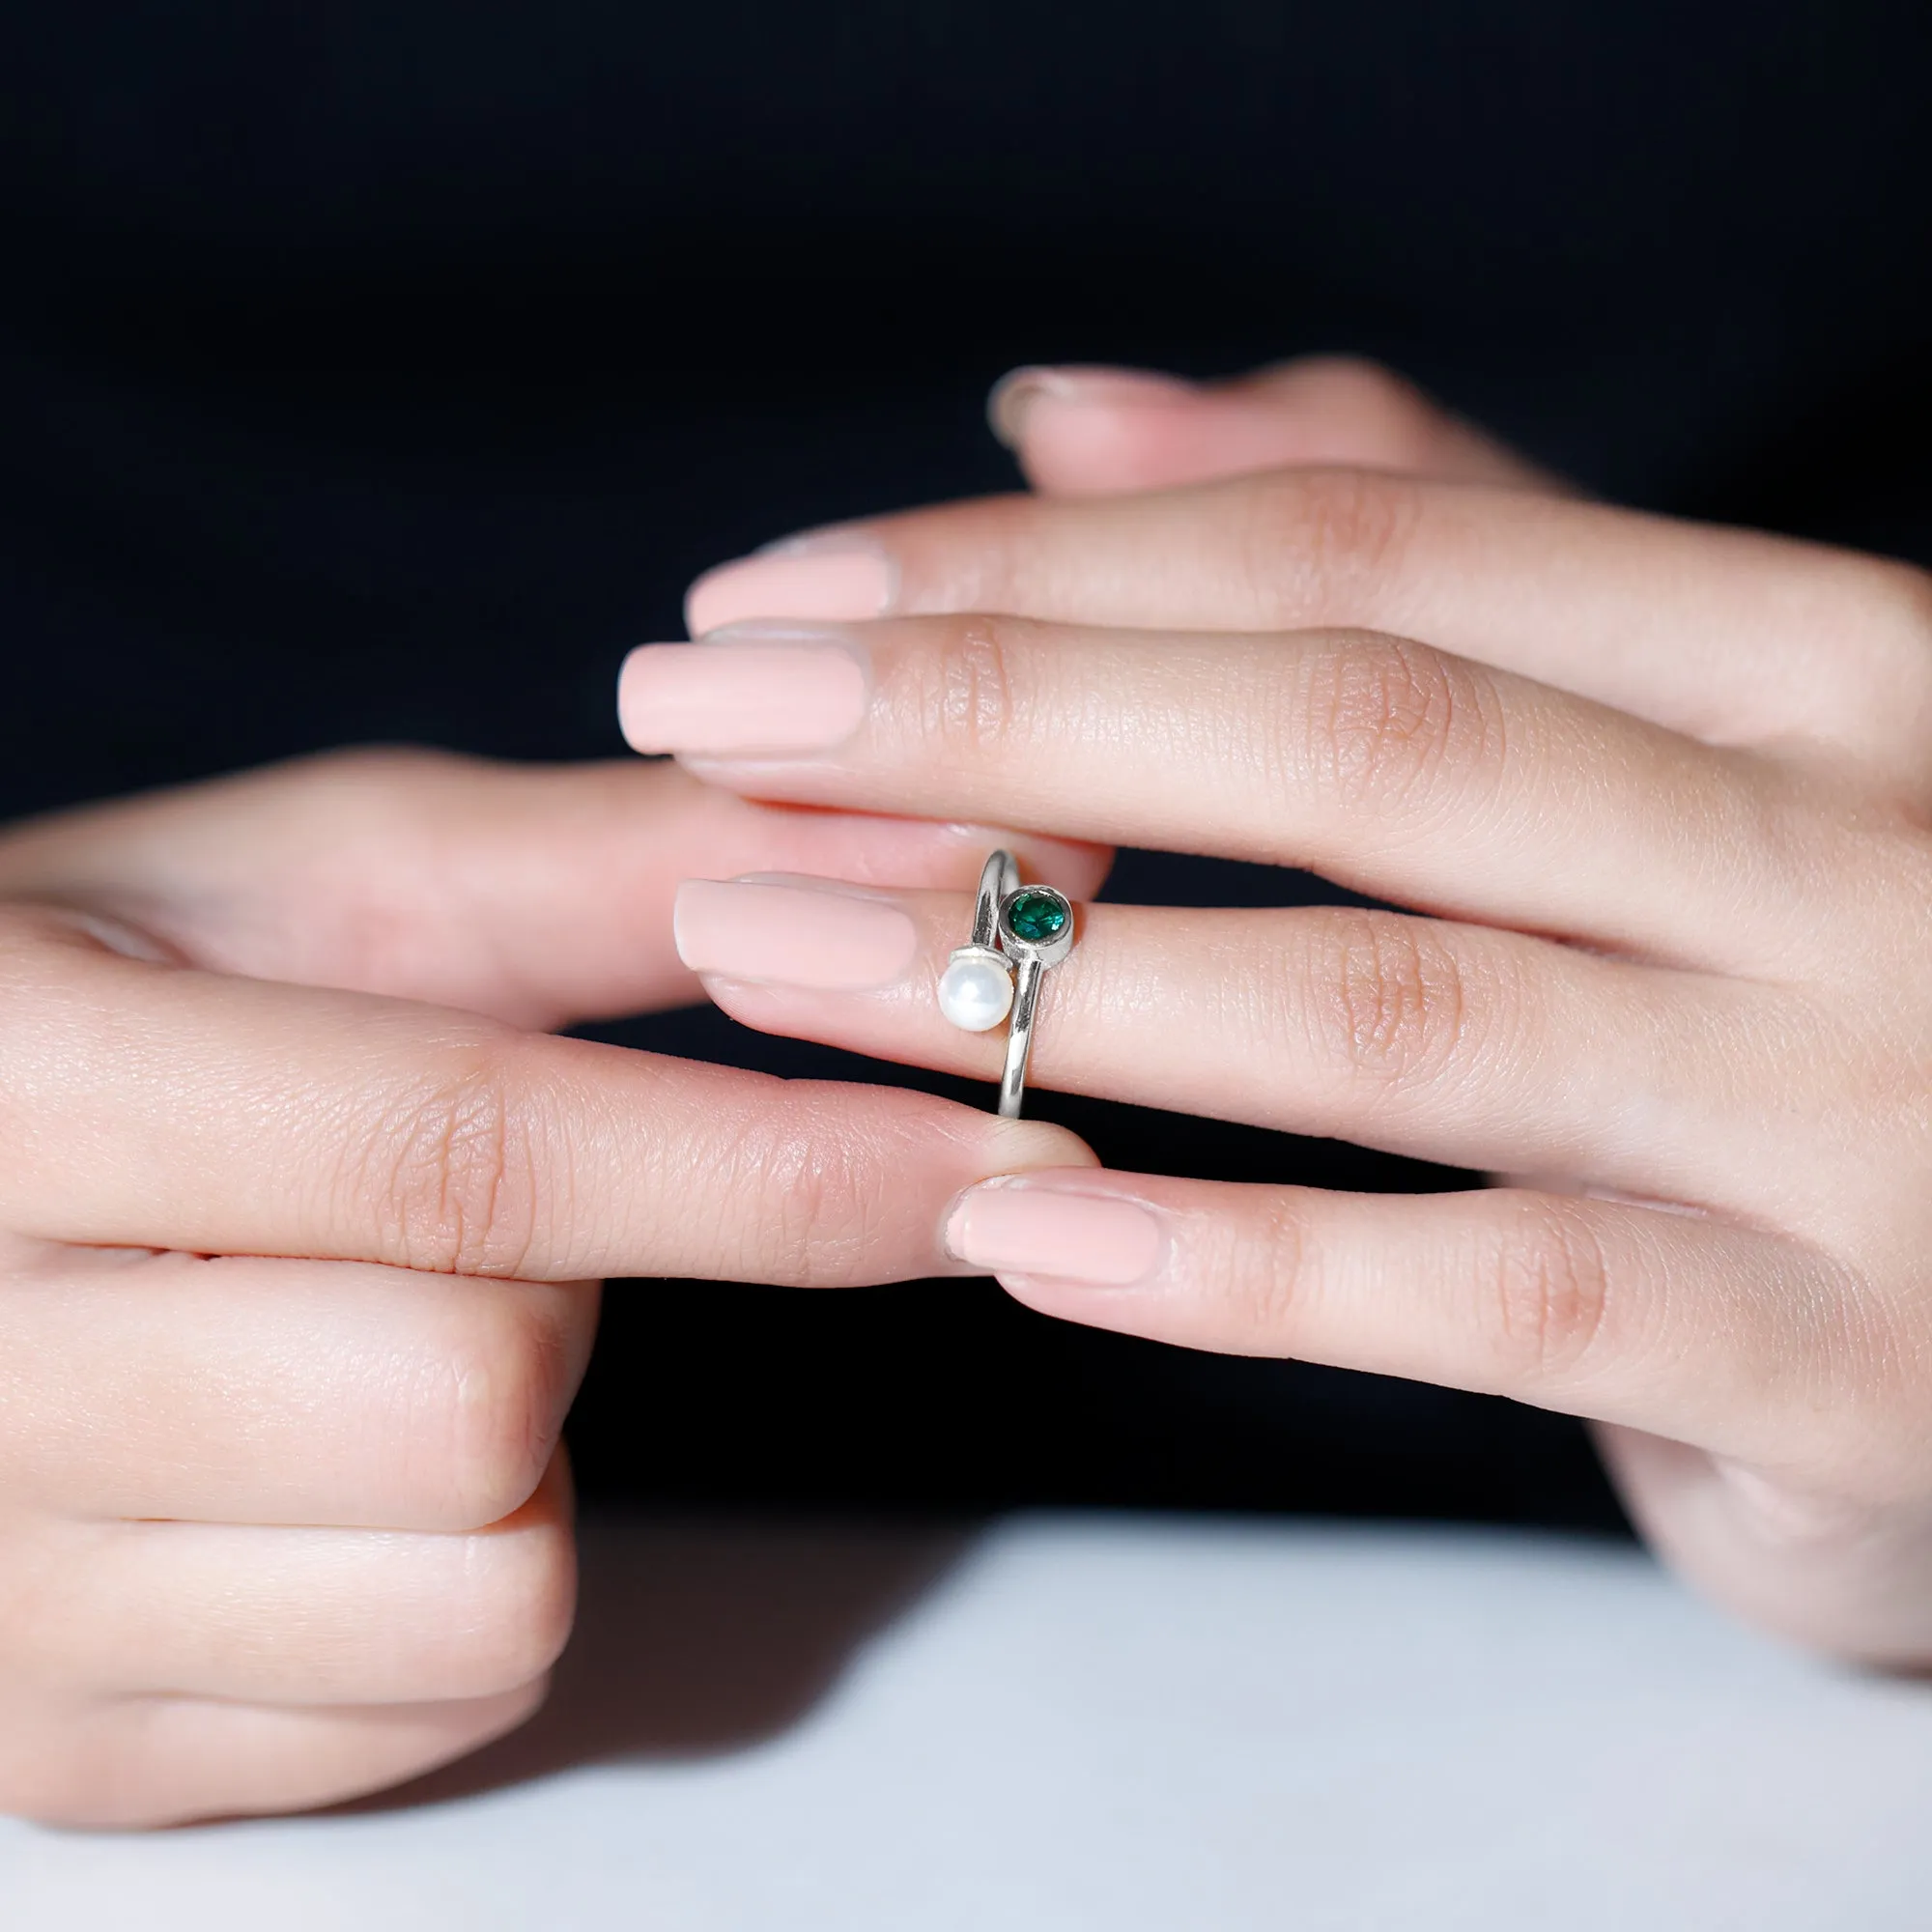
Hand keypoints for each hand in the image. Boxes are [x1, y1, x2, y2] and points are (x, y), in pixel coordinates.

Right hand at [0, 749, 1097, 1824]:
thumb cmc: (111, 994)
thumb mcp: (325, 888)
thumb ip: (631, 865)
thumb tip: (941, 856)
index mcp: (18, 1082)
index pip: (461, 1153)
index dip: (766, 1165)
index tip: (995, 1158)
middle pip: (479, 1394)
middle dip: (567, 1295)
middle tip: (467, 1219)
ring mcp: (6, 1599)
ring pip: (484, 1580)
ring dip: (524, 1446)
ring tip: (373, 1325)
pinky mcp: (75, 1744)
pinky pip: (437, 1693)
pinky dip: (473, 1570)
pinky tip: (341, 1462)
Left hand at [621, 360, 1931, 1664]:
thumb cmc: (1809, 997)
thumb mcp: (1663, 745)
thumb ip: (1407, 553)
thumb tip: (1067, 416)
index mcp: (1814, 664)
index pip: (1369, 549)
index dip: (1043, 568)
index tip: (778, 605)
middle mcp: (1863, 855)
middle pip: (1362, 740)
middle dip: (994, 723)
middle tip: (705, 733)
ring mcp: (1869, 1117)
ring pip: (1391, 1010)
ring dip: (1038, 979)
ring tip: (765, 957)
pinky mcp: (1835, 1367)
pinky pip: (1489, 1296)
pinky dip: (1233, 1266)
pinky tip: (1009, 1228)